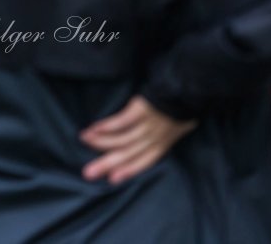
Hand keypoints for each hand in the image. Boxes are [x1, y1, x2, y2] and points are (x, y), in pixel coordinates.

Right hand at [80, 95, 194, 184]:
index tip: (111, 180)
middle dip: (106, 164)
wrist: (186, 92)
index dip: (127, 171)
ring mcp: (147, 126)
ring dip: (100, 142)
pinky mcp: (141, 111)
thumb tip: (147, 143)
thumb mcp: (174, 130)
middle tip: (88, 173)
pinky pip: (121, 121)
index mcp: (161, 146)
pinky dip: (106, 126)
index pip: (142, 162)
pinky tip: (93, 128)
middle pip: (127, 154)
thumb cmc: (179, 111)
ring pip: (122, 139)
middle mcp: (153, 139)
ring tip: (84, 141)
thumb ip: (160, 139)